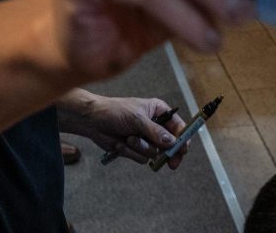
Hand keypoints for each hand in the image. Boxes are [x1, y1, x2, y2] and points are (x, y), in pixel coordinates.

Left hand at [68, 94, 189, 167]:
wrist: (92, 121)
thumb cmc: (115, 111)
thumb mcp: (137, 118)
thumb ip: (155, 131)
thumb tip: (172, 142)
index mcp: (159, 111)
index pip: (178, 126)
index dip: (182, 138)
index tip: (183, 150)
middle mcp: (155, 125)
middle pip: (171, 144)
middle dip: (168, 153)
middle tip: (171, 164)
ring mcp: (145, 138)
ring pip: (154, 153)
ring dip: (141, 148)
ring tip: (129, 139)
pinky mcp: (135, 149)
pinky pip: (142, 158)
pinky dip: (131, 153)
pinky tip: (120, 143)